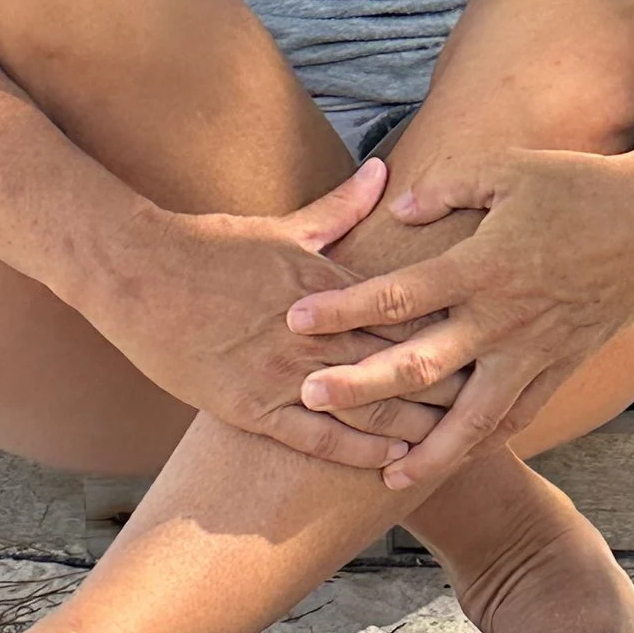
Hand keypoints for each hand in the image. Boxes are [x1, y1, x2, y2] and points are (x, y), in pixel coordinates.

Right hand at [93, 159, 460, 472]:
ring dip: (415, 422)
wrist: (134, 271)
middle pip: (398, 361)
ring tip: (460, 440)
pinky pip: (314, 437)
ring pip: (365, 404)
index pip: (406, 311)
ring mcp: (280, 372)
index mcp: (326, 284)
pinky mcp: (247, 406)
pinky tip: (392, 460)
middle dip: (450, 382)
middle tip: (499, 399)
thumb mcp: (281, 226)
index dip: (453, 329)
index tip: (494, 337)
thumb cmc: (207, 245)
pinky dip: (358, 449)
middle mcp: (312, 331)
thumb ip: (340, 208)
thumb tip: (384, 172)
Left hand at [281, 137, 633, 497]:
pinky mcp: (563, 366)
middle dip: (362, 386)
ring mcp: (537, 352)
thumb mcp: (510, 169)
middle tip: (309, 398)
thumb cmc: (581, 185)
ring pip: (476, 416)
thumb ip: (449, 187)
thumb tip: (402, 206)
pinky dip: (488, 441)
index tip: (294, 319)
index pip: (400, 295)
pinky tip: (457, 459)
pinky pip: (520, 415)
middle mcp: (505, 320)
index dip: (344, 308)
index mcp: (484, 266)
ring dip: (430, 449)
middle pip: (423, 365)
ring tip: (389, 476)